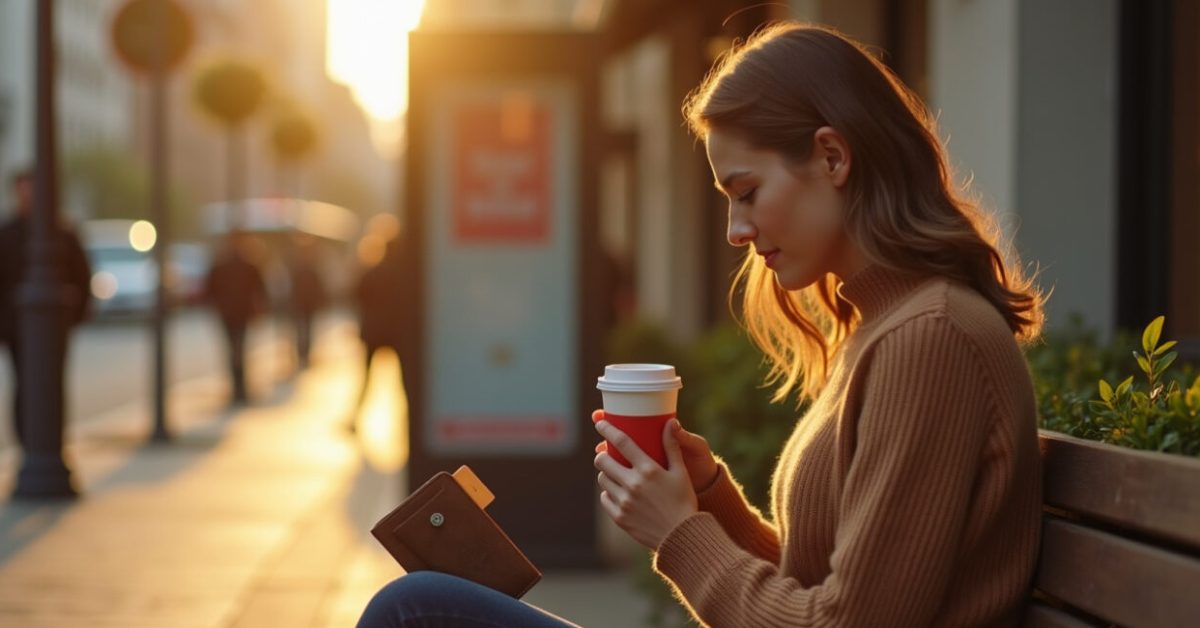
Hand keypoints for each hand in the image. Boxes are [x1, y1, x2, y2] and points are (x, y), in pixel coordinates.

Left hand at [594, 418, 697, 548]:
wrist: (681, 536)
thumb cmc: (683, 501)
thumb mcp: (681, 472)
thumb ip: (672, 447)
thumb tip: (670, 422)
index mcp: (648, 470)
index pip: (622, 442)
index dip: (608, 430)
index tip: (600, 423)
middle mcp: (633, 484)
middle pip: (604, 461)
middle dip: (602, 455)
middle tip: (607, 455)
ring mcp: (624, 502)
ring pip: (602, 480)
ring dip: (606, 474)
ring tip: (614, 474)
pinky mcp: (620, 517)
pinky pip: (605, 499)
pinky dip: (609, 493)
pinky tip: (617, 492)